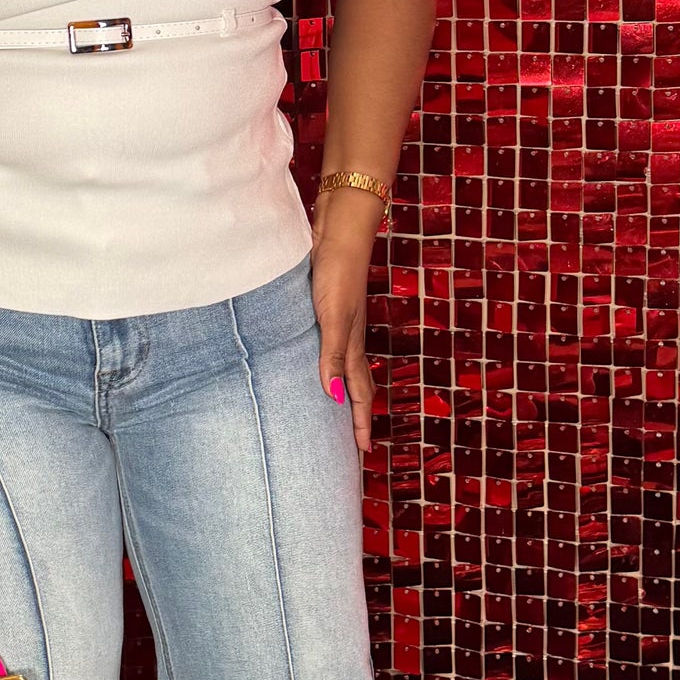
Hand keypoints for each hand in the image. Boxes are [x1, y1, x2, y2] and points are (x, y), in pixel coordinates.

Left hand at [310, 194, 378, 452]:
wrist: (340, 228)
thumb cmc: (337, 272)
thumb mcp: (332, 317)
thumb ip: (332, 355)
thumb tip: (332, 396)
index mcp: (353, 344)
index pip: (358, 393)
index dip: (360, 422)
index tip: (364, 451)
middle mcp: (349, 337)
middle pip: (356, 383)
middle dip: (356, 412)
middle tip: (354, 439)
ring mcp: (340, 321)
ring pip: (344, 365)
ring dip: (343, 389)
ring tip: (336, 407)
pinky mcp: (327, 306)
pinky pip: (331, 345)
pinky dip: (329, 363)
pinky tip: (315, 359)